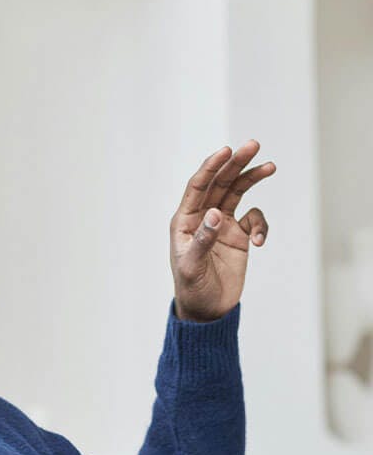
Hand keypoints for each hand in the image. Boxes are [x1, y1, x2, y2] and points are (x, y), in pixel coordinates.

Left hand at [170, 141, 275, 321]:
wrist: (207, 310)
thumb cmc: (191, 288)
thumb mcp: (192, 266)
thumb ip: (203, 240)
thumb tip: (214, 213)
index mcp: (185, 220)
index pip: (198, 186)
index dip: (211, 167)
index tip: (226, 151)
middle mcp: (203, 217)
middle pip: (220, 183)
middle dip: (236, 164)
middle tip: (253, 145)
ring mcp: (222, 225)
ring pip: (237, 193)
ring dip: (252, 178)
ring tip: (270, 166)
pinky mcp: (238, 236)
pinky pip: (253, 219)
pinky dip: (261, 225)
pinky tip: (260, 242)